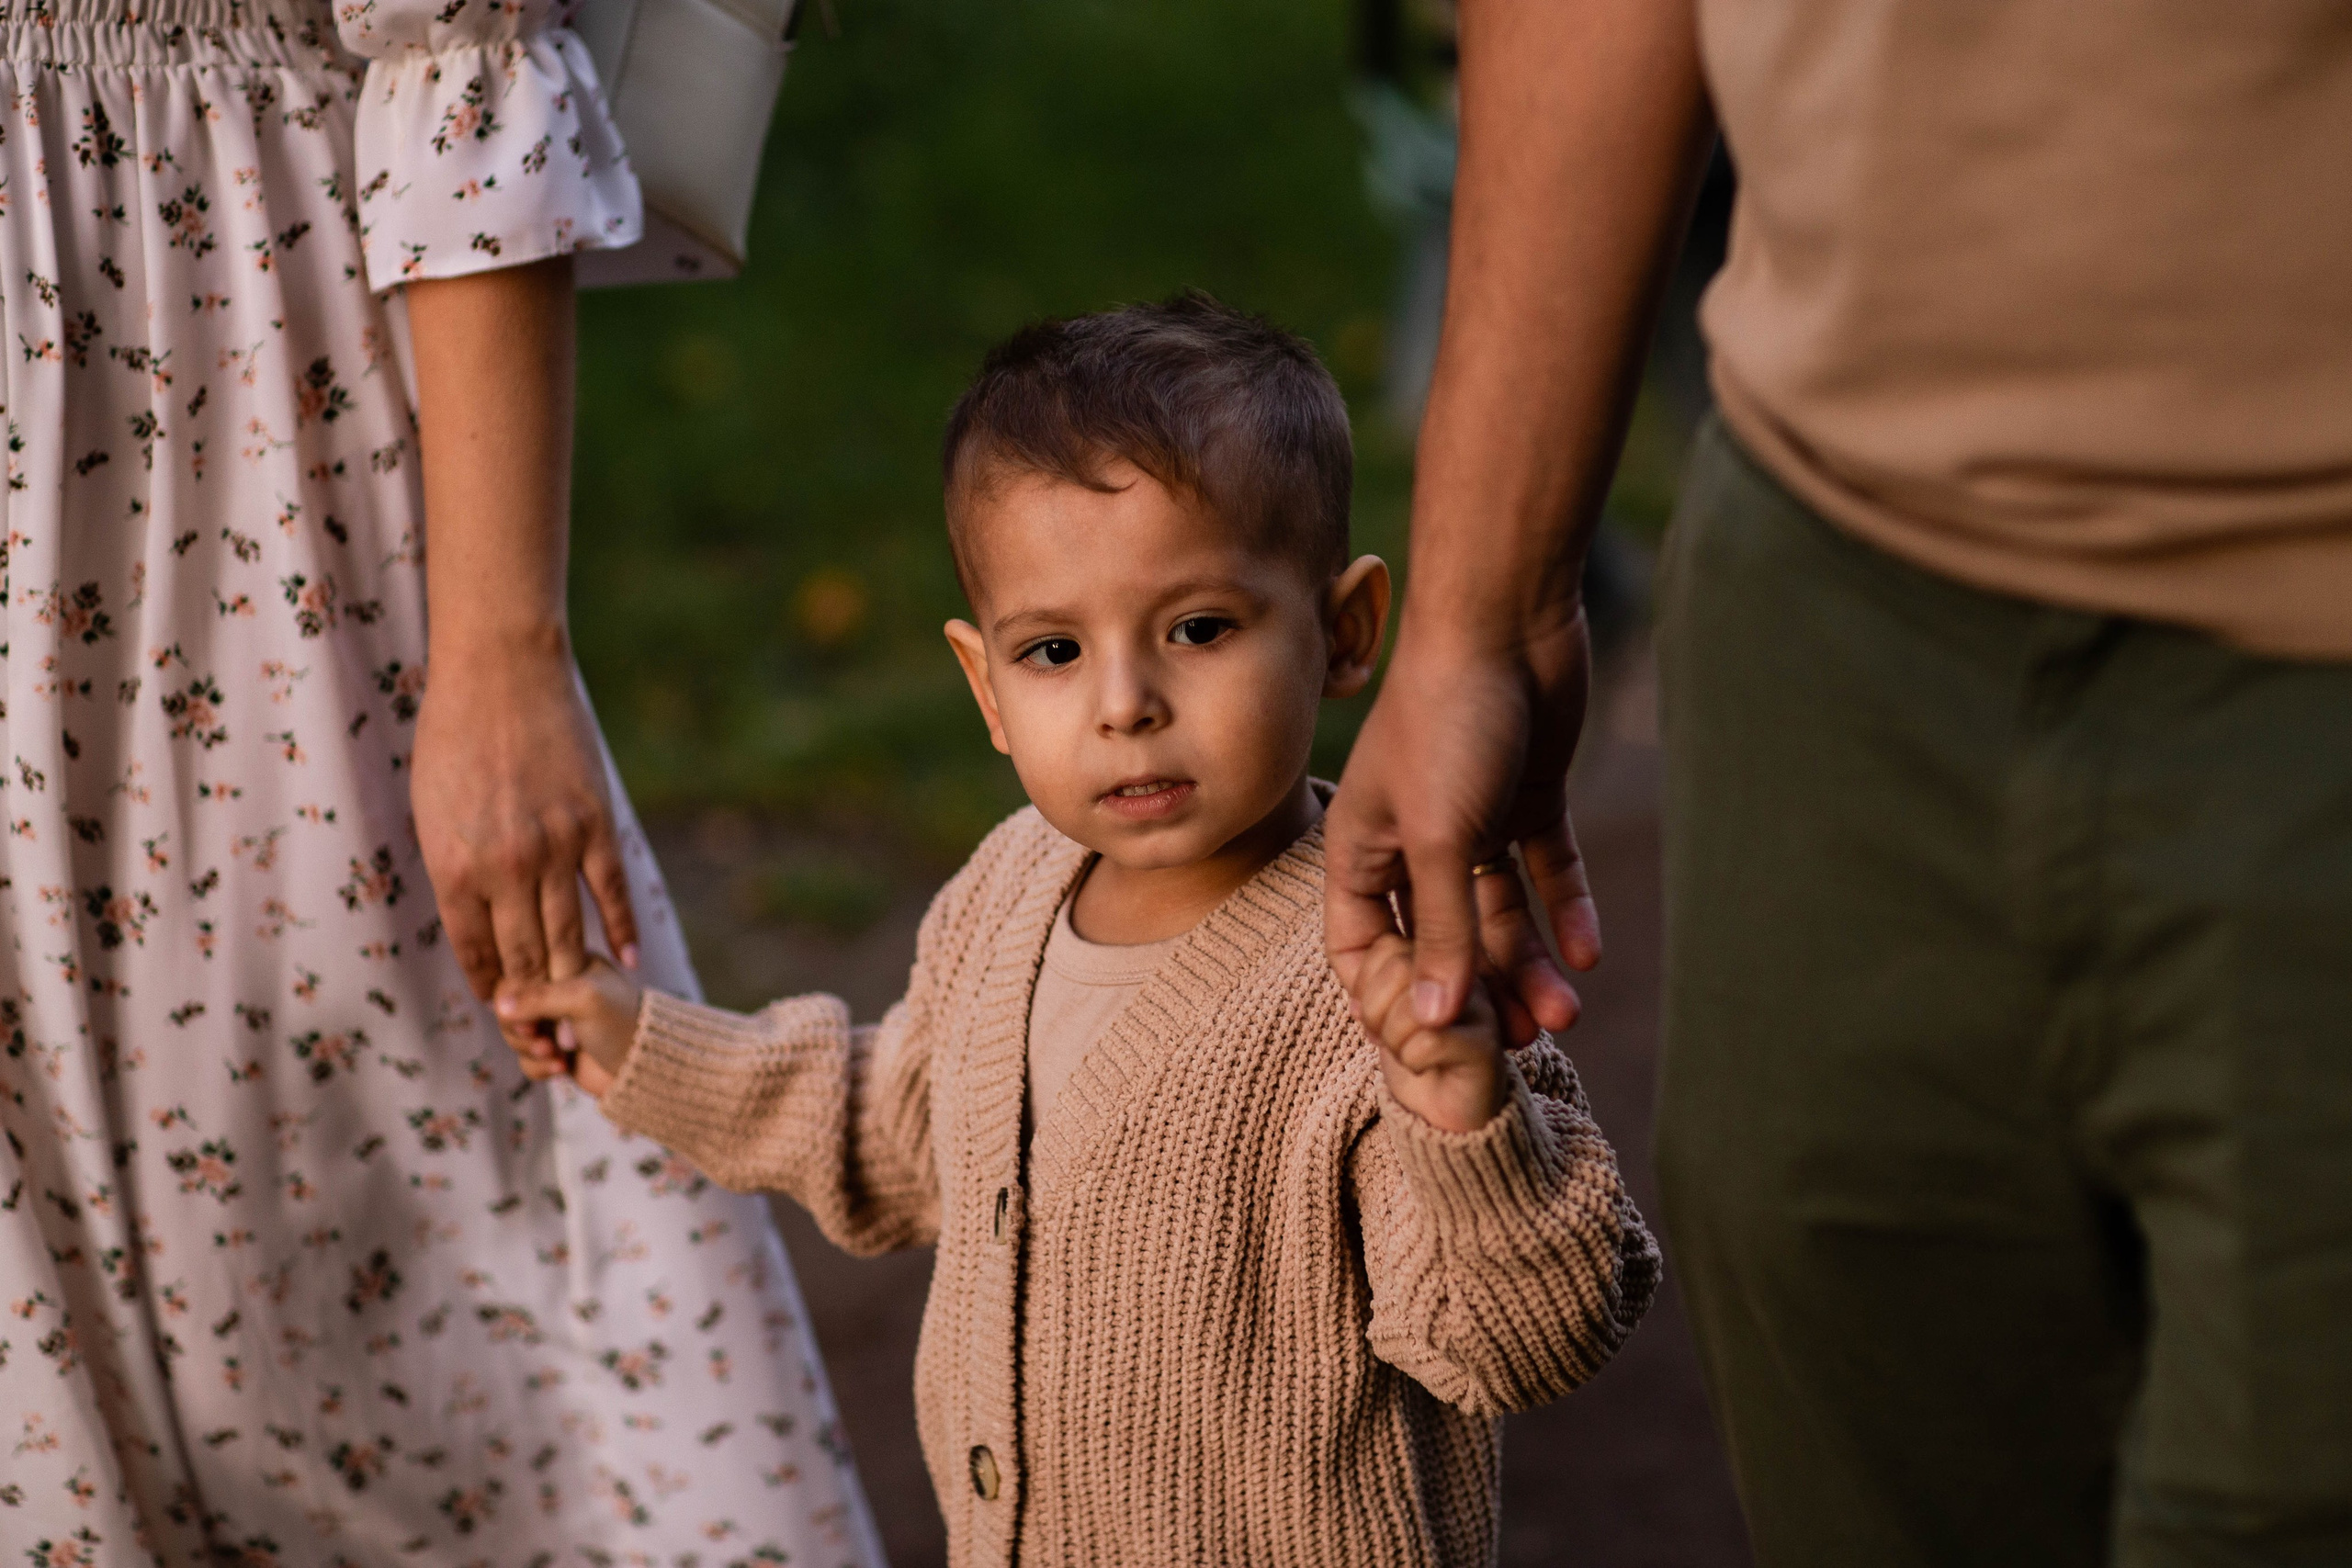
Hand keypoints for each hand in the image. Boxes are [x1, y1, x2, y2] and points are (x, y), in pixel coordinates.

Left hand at [411, 642, 639, 1053]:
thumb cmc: (452, 736)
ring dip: (573, 980)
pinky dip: (619, 932)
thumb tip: (472, 916)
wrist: (501, 674)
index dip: (491, 989)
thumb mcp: (431, 811)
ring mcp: (554, 849)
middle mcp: (504, 868)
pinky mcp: (594, 827)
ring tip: (581, 1010)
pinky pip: (609, 894)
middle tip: (546, 1033)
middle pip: (524, 957)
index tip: (503, 1009)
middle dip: (533, 1003)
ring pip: (567, 936)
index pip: (476, 953)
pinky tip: (625, 962)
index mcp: (454, 868)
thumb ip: (453, 867)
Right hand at [495, 955, 644, 1097]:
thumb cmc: (623, 1022)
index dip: (515, 997)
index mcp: (568, 963)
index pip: (519, 971)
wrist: (646, 1067)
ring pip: (516, 1035)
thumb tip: (498, 1005)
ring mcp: (557, 1022)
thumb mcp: (584, 998)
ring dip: (531, 1050)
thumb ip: (539, 996)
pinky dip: (539, 1066)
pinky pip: (526, 1060)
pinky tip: (561, 1068)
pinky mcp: (556, 1051)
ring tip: (555, 1054)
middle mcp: (559, 990)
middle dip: (521, 1027)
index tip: (530, 1016)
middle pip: (510, 1006)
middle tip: (540, 1037)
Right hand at [1326, 609, 1597, 1041]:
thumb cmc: (1446, 720)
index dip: (1395, 1000)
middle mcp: (1412, 844)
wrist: (1506, 620)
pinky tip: (1587, 953)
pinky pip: (1545, 871)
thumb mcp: (1440, 838)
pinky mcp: (1527, 801)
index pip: (1365, 948)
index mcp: (1361, 850)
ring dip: (1528, 960)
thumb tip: (1437, 1022)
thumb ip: (1443, 930)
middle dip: (1480, 992)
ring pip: (1499, 912)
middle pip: (1443, 940)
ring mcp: (1473, 823)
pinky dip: (1566, 910)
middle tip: (1522, 1045)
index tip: (1437, 1049)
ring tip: (1566, 1011)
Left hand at [1354, 929, 1511, 1132]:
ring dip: (1393, 1038)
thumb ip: (1369, 982)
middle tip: (1389, 1035)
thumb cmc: (1413, 1053)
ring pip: (1413, 1001)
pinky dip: (1411, 1061)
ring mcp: (1479, 1006)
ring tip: (1408, 1050)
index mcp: (1440, 954)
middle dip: (1376, 1010)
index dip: (1366, 984)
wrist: (1446, 1114)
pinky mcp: (1486, 1045)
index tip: (1372, 1012)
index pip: (1385, 947)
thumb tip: (1359, 994)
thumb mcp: (1381, 1009)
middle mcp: (1467, 971)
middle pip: (1396, 967)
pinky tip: (1425, 1066)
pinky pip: (1427, 1040)